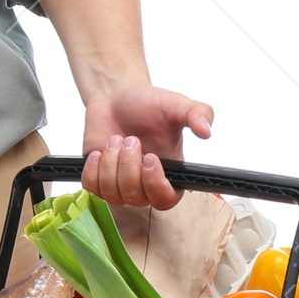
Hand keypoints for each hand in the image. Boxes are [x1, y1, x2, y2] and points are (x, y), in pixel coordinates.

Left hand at [81, 86, 213, 210]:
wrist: (116, 97)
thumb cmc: (148, 104)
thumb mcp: (175, 105)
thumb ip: (197, 114)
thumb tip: (207, 131)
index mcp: (170, 173)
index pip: (166, 200)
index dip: (156, 185)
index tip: (150, 158)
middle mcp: (145, 184)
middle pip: (137, 198)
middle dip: (129, 166)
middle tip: (130, 139)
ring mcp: (120, 185)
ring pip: (112, 193)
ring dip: (111, 163)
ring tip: (116, 139)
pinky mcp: (98, 181)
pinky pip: (92, 188)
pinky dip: (93, 169)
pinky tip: (100, 151)